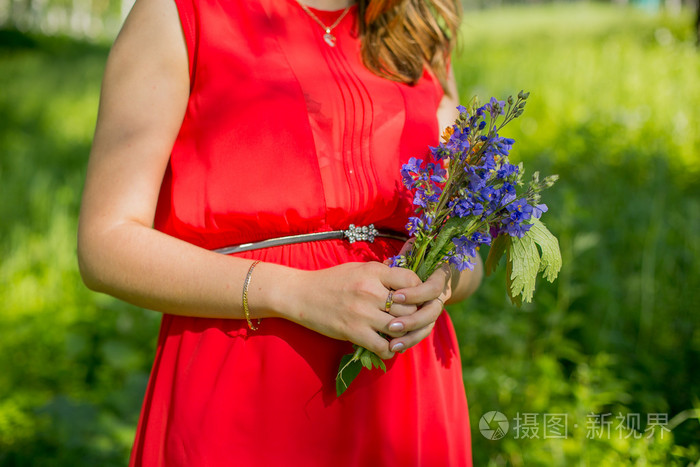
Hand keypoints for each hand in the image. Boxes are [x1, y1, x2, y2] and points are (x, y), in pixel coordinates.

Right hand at [280, 262, 420, 358]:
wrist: (300, 295)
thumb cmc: (331, 281)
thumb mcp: (358, 269)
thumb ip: (382, 274)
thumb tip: (405, 279)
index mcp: (374, 272)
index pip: (412, 281)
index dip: (419, 292)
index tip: (414, 299)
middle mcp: (371, 290)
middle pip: (410, 307)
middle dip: (414, 316)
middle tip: (411, 321)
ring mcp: (363, 312)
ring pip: (400, 328)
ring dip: (403, 335)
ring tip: (401, 336)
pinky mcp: (353, 331)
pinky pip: (383, 346)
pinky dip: (389, 350)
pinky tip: (386, 348)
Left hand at [384, 264, 452, 353]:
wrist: (420, 274)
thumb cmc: (409, 262)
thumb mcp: (407, 257)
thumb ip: (404, 258)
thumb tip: (392, 259)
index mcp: (437, 278)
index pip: (433, 287)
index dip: (417, 294)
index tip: (396, 296)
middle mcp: (437, 296)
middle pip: (432, 312)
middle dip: (413, 320)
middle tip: (392, 325)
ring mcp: (432, 311)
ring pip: (427, 327)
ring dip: (410, 336)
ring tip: (392, 344)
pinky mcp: (424, 323)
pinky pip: (420, 335)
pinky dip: (408, 342)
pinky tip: (393, 348)